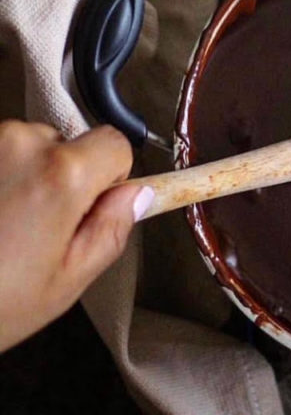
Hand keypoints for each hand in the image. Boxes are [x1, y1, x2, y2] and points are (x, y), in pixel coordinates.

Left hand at [0, 120, 152, 352]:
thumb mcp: (65, 282)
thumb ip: (112, 229)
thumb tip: (135, 195)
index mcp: (61, 174)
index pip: (115, 143)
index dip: (109, 178)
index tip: (88, 207)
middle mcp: (21, 143)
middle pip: (66, 144)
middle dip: (59, 178)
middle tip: (32, 231)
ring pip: (25, 148)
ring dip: (19, 177)